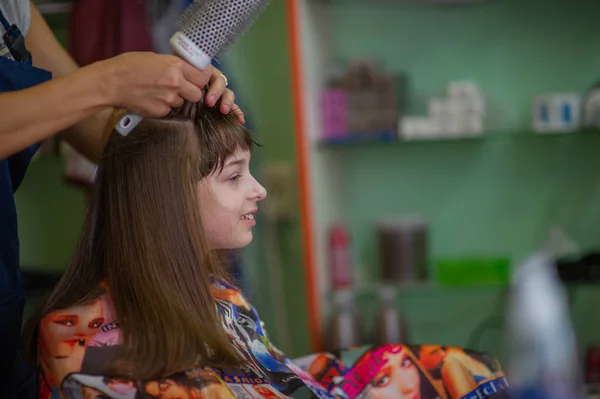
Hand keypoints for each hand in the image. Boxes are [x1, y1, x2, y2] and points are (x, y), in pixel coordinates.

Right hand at [97, 52, 244, 122]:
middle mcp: (175, 83)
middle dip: (191, 92)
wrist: (111, 82)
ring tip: (158, 92)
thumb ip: (174, 66)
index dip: (200, 80)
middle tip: (180, 89)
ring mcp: (168, 99)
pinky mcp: (160, 111)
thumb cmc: (130, 66)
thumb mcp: (155, 58)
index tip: (197, 80)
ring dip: (175, 99)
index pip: (202, 77)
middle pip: (197, 94)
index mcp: (175, 66)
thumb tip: (188, 72)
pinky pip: (169, 110)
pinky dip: (163, 107)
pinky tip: (151, 99)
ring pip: (182, 103)